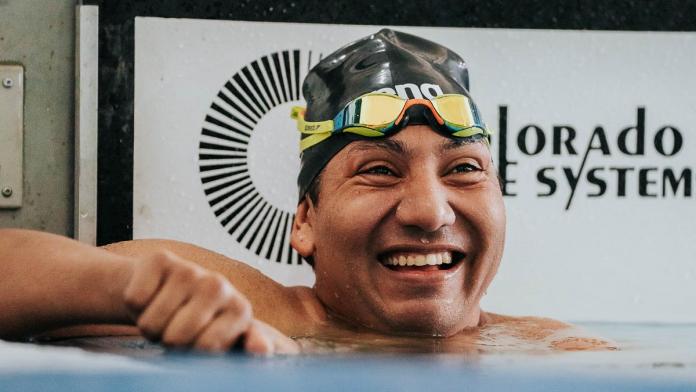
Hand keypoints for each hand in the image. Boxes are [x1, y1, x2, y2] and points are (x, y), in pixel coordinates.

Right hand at [122, 251, 298, 353]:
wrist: (164, 290)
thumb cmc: (196, 324)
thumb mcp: (222, 341)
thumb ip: (244, 346)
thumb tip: (263, 349)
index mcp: (240, 311)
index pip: (208, 347)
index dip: (192, 353)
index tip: (195, 345)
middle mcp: (220, 286)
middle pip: (177, 338)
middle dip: (168, 341)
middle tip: (175, 329)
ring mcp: (191, 270)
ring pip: (151, 322)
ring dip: (150, 326)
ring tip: (164, 315)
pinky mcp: (162, 259)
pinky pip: (135, 299)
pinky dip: (135, 306)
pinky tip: (151, 297)